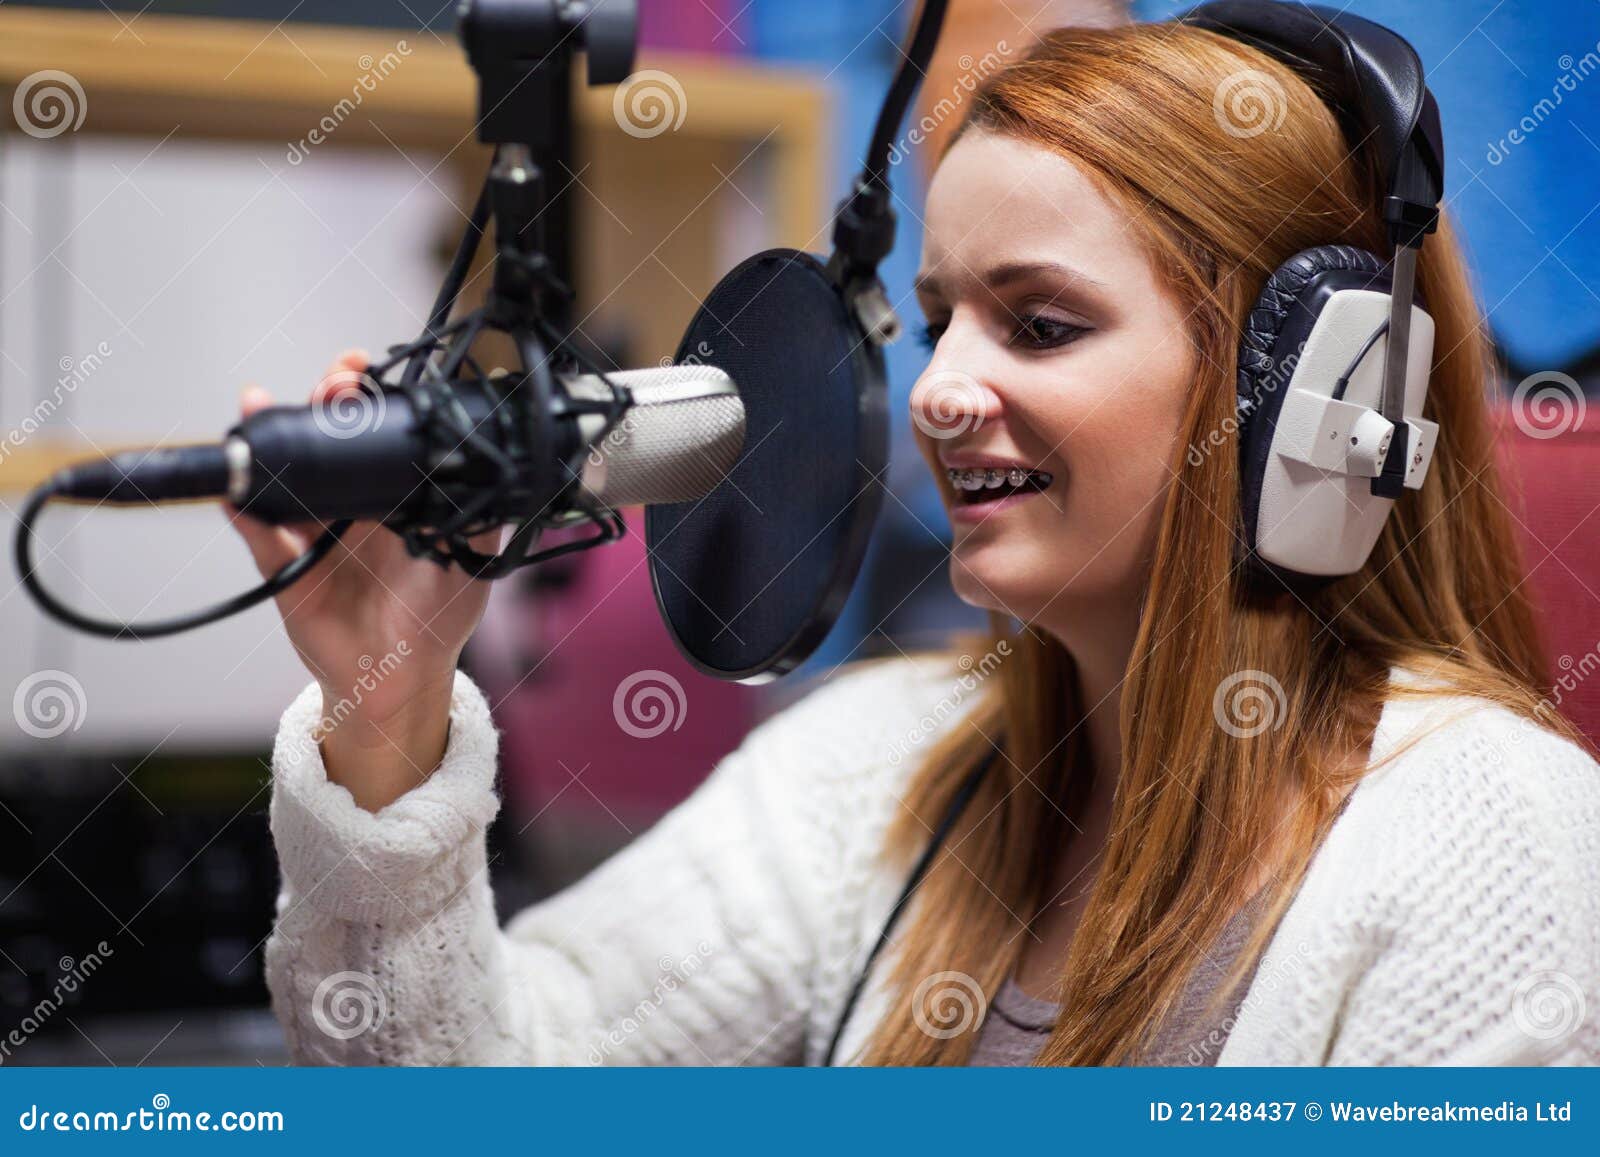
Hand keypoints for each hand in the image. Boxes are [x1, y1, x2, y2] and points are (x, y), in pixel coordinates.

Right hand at [229, 349, 502, 810]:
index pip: (375, 431)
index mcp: (394, 494)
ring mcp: (313, 531)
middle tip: (332, 386)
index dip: (365, 398)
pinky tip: (236, 490)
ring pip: (284, 474)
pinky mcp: (285, 567)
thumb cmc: (438, 616)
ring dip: (269, 437)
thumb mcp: (471, 556)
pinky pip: (258, 535)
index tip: (361, 372)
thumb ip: (477, 512)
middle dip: (323, 401)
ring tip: (263, 407)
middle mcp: (351, 504)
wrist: (401, 676)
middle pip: (326, 438)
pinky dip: (243, 512)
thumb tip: (488, 466)